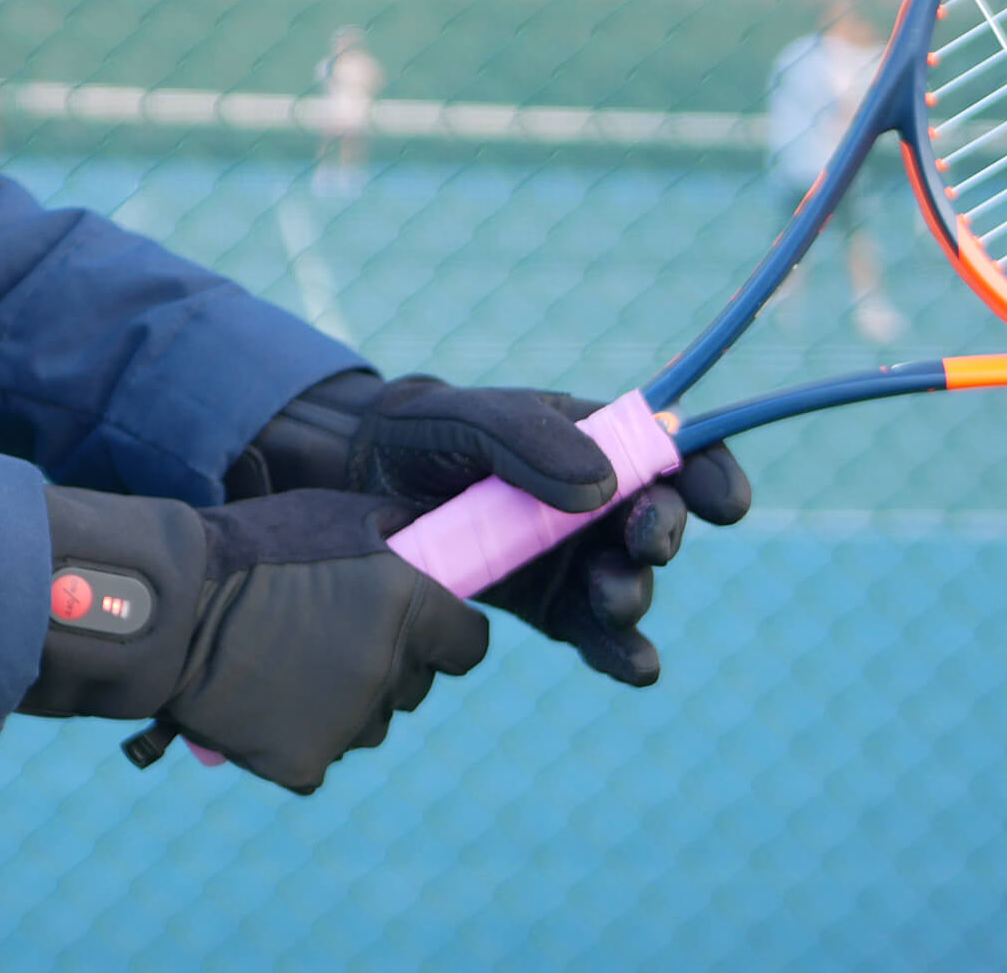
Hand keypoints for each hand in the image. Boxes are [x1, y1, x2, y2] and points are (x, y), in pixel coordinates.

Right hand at [19, 486, 487, 793]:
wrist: (171, 604)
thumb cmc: (254, 546)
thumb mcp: (336, 513)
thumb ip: (393, 530)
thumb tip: (426, 532)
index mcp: (408, 608)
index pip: (469, 644)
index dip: (450, 634)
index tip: (427, 629)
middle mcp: (388, 668)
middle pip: (416, 683)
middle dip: (391, 662)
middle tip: (337, 636)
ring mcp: (346, 721)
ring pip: (372, 724)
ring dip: (349, 703)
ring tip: (294, 667)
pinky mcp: (302, 761)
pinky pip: (321, 756)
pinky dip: (299, 738)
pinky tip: (267, 702)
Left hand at [226, 372, 750, 683]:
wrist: (361, 484)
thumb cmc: (422, 435)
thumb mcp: (468, 419)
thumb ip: (531, 438)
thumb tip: (606, 483)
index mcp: (591, 440)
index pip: (671, 451)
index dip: (709, 473)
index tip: (726, 502)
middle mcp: (594, 501)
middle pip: (656, 522)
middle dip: (660, 534)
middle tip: (642, 543)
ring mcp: (572, 558)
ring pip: (629, 584)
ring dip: (634, 596)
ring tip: (612, 600)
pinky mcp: (545, 605)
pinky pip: (593, 635)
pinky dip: (619, 653)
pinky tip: (635, 667)